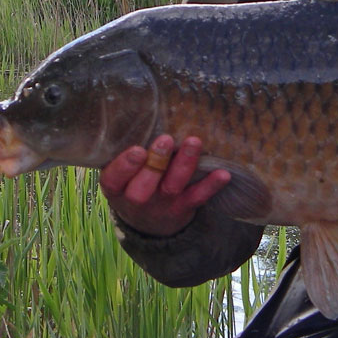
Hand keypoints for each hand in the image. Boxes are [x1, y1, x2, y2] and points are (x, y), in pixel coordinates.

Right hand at [98, 134, 231, 236]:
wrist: (148, 223)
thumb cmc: (131, 183)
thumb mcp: (119, 173)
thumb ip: (124, 152)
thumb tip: (140, 113)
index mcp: (116, 187)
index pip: (114, 178)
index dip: (125, 166)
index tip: (138, 150)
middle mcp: (137, 198)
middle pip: (143, 187)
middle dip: (156, 163)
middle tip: (165, 140)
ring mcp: (162, 204)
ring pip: (172, 186)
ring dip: (184, 164)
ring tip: (193, 142)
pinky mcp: (183, 207)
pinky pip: (197, 197)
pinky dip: (210, 186)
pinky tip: (223, 173)